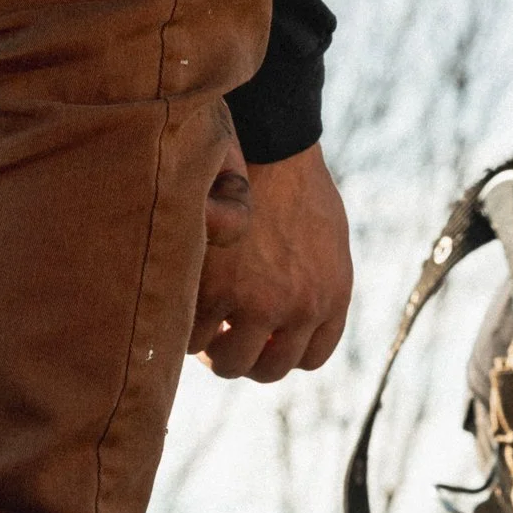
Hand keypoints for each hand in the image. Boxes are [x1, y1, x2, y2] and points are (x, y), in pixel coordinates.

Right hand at [191, 141, 352, 382]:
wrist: (268, 142)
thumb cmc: (294, 183)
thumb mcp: (326, 241)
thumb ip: (316, 285)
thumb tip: (292, 320)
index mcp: (331, 298)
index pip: (309, 358)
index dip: (279, 353)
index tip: (259, 339)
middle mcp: (301, 309)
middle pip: (267, 370)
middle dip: (242, 358)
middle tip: (220, 336)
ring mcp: (259, 303)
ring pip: (228, 362)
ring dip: (209, 348)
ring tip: (197, 320)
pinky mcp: (218, 290)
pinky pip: (194, 334)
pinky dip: (184, 325)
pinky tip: (181, 301)